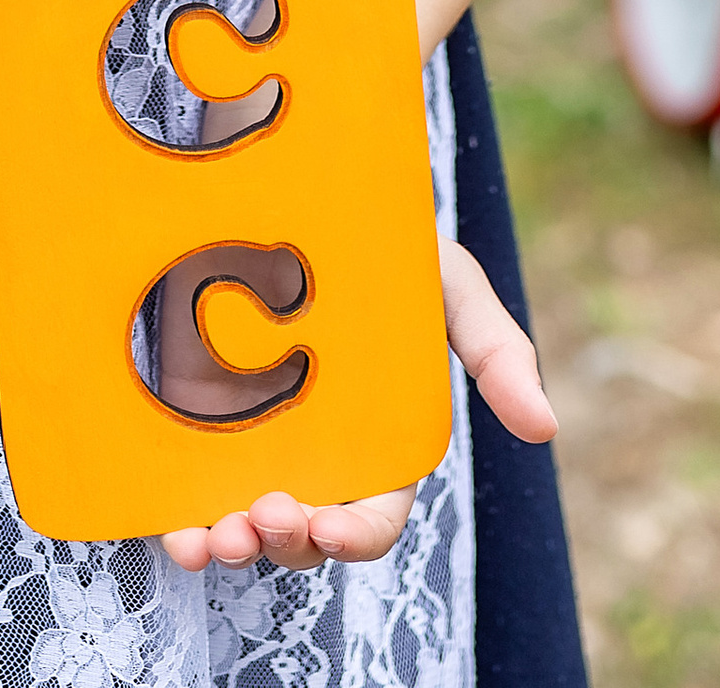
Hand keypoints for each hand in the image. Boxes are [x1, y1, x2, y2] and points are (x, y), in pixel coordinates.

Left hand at [157, 235, 554, 575]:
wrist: (292, 173)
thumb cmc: (386, 239)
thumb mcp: (448, 284)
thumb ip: (495, 350)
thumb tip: (544, 426)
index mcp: (381, 439)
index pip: (375, 516)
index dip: (354, 536)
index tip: (329, 527)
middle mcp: (315, 452)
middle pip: (305, 531)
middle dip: (285, 544)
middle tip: (260, 522)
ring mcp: (252, 438)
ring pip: (242, 522)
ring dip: (230, 546)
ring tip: (214, 540)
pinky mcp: (194, 414)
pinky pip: (185, 483)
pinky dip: (179, 521)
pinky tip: (175, 529)